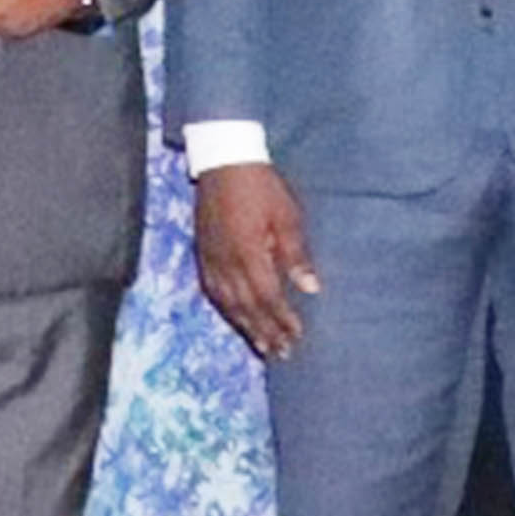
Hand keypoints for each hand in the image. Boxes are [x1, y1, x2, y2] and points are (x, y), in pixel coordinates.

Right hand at [192, 163, 317, 359]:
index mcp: (249, 254)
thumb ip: (295, 254)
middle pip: (247, 307)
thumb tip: (311, 288)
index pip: (268, 298)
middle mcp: (227, 263)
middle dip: (265, 332)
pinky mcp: (203, 253)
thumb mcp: (286, 216)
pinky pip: (212, 290)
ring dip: (245, 327)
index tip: (297, 337)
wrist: (223, 162)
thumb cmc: (261, 186)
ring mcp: (211, 259)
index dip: (283, 320)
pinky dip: (225, 308)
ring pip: (227, 303)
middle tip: (281, 353)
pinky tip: (234, 316)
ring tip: (261, 346)